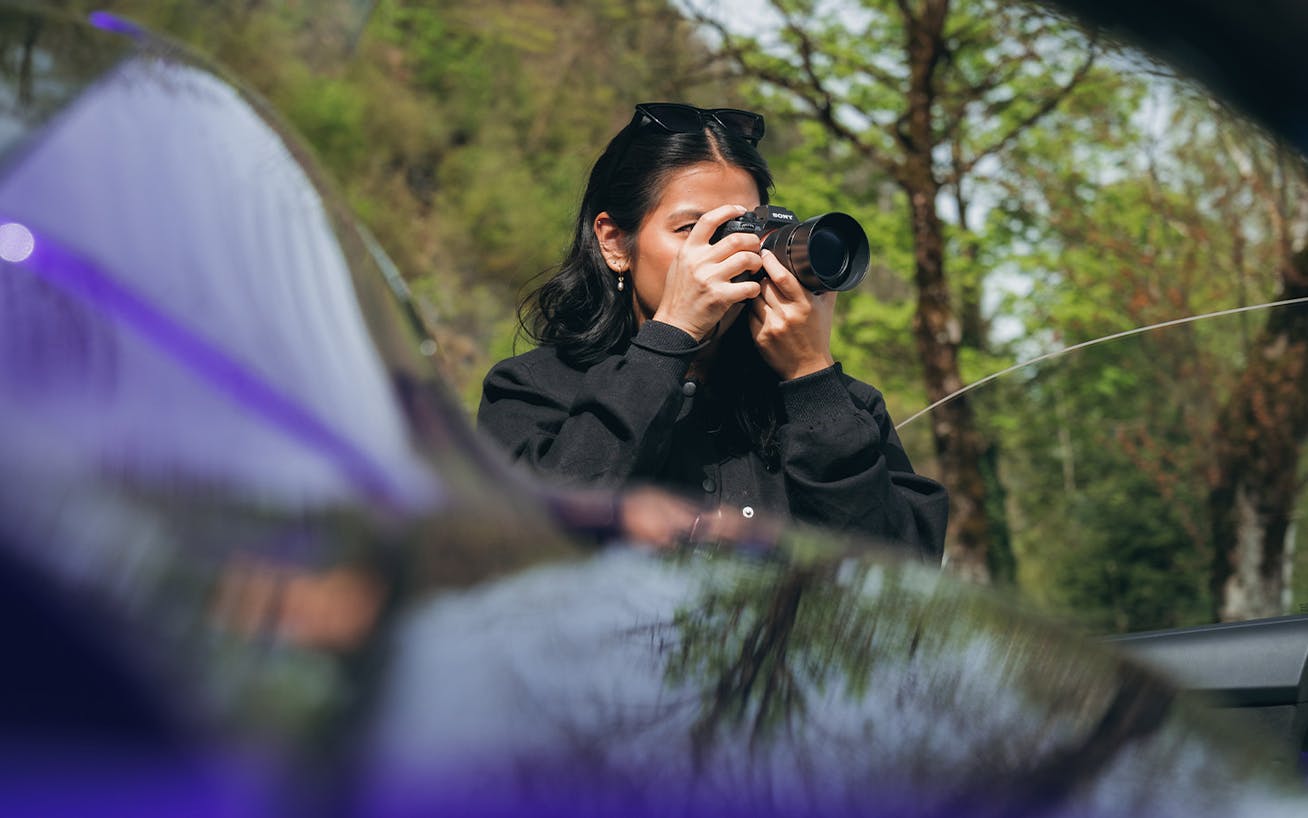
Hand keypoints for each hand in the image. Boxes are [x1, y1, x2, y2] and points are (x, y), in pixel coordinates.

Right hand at [651, 205, 763, 340]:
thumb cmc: (678, 296)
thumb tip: (716, 235)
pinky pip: (748, 286)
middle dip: (752, 241)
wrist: (674, 323)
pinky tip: (752, 289)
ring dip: (757, 262)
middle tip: (755, 247)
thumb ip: (695, 250)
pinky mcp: (720, 297)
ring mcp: (709, 279)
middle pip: (736, 239)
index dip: (728, 211)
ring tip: (756, 267)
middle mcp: (698, 261)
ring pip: (746, 259)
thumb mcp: (679, 266)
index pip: (709, 221)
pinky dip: (755, 287)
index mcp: (688, 250)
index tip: (741, 211)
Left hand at [748, 250, 836, 379]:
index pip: (782, 277)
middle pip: (764, 285)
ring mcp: (771, 326)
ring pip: (754, 298)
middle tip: (763, 273)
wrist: (807, 367)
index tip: (765, 253)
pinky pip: (749, 314)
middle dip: (762, 276)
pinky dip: (753, 308)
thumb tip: (825, 264)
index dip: (770, 261)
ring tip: (763, 292)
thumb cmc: (817, 335)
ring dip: (756, 292)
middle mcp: (786, 315)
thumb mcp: (827, 309)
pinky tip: (760, 308)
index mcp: (804, 305)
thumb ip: (825, 287)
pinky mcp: (759, 337)